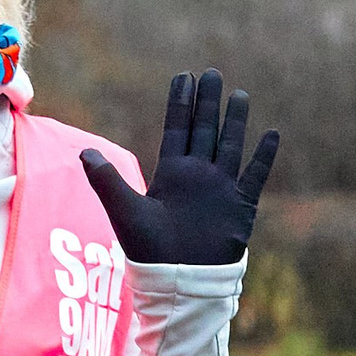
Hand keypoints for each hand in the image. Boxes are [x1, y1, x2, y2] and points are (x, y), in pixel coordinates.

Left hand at [81, 69, 279, 265]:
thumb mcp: (125, 211)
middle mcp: (197, 176)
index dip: (180, 103)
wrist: (179, 282)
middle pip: (205, 130)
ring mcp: (220, 188)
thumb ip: (107, 180)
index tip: (182, 76)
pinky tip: (272, 134)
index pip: (177, 129)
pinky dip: (264, 156)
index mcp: (171, 173)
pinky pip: (255, 175)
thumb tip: (83, 152)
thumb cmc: (150, 252)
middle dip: (208, 102)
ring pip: (230, 145)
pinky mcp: (240, 205)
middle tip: (211, 73)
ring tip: (240, 94)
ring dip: (235, 121)